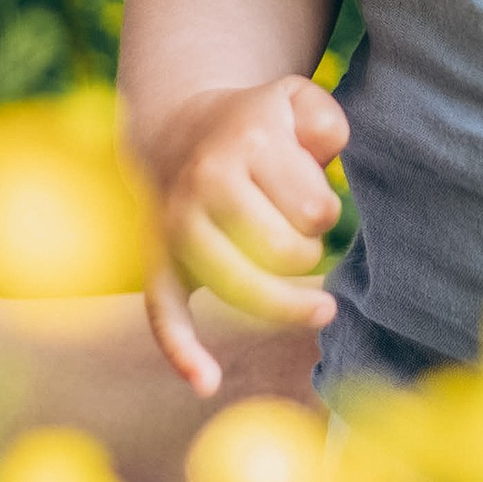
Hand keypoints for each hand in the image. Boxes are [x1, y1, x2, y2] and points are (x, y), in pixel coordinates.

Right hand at [138, 73, 347, 398]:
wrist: (176, 130)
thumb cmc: (256, 125)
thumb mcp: (295, 99)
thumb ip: (325, 118)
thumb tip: (321, 153)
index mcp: (247, 142)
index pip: (316, 212)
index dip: (326, 212)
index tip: (312, 197)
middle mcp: (206, 184)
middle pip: (287, 254)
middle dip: (306, 251)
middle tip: (292, 227)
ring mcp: (177, 226)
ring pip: (246, 289)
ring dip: (281, 295)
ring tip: (295, 284)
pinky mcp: (157, 263)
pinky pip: (165, 315)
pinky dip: (185, 353)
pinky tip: (207, 382)